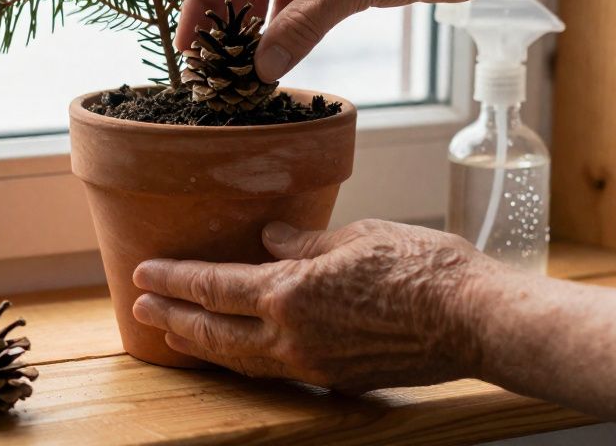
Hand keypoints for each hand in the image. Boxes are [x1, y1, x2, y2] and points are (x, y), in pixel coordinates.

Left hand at [131, 219, 493, 391]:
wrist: (475, 319)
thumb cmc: (422, 265)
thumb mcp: (355, 235)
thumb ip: (304, 241)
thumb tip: (270, 237)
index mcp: (290, 292)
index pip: (213, 286)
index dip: (173, 280)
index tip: (143, 275)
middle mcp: (291, 336)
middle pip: (214, 332)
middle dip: (172, 319)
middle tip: (140, 311)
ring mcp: (313, 365)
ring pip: (241, 361)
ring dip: (203, 346)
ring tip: (176, 334)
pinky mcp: (338, 380)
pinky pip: (277, 372)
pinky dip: (247, 361)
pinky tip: (240, 352)